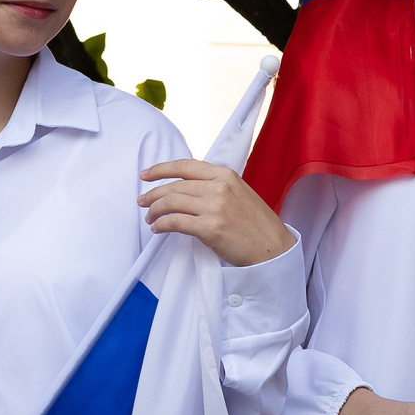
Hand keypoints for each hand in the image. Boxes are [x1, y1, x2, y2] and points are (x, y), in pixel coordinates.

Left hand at [139, 159, 294, 266]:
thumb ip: (217, 185)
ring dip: (155, 210)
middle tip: (142, 202)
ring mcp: (214, 207)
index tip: (145, 175)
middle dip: (153, 194)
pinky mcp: (210, 228)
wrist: (272, 248)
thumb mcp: (240, 193)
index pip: (185, 166)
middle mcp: (219, 187)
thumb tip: (187, 187)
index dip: (161, 169)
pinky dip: (161, 225)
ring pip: (171, 202)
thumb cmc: (256, 224)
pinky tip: (158, 229)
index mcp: (226, 175)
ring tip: (150, 218)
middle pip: (175, 186)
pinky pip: (175, 222)